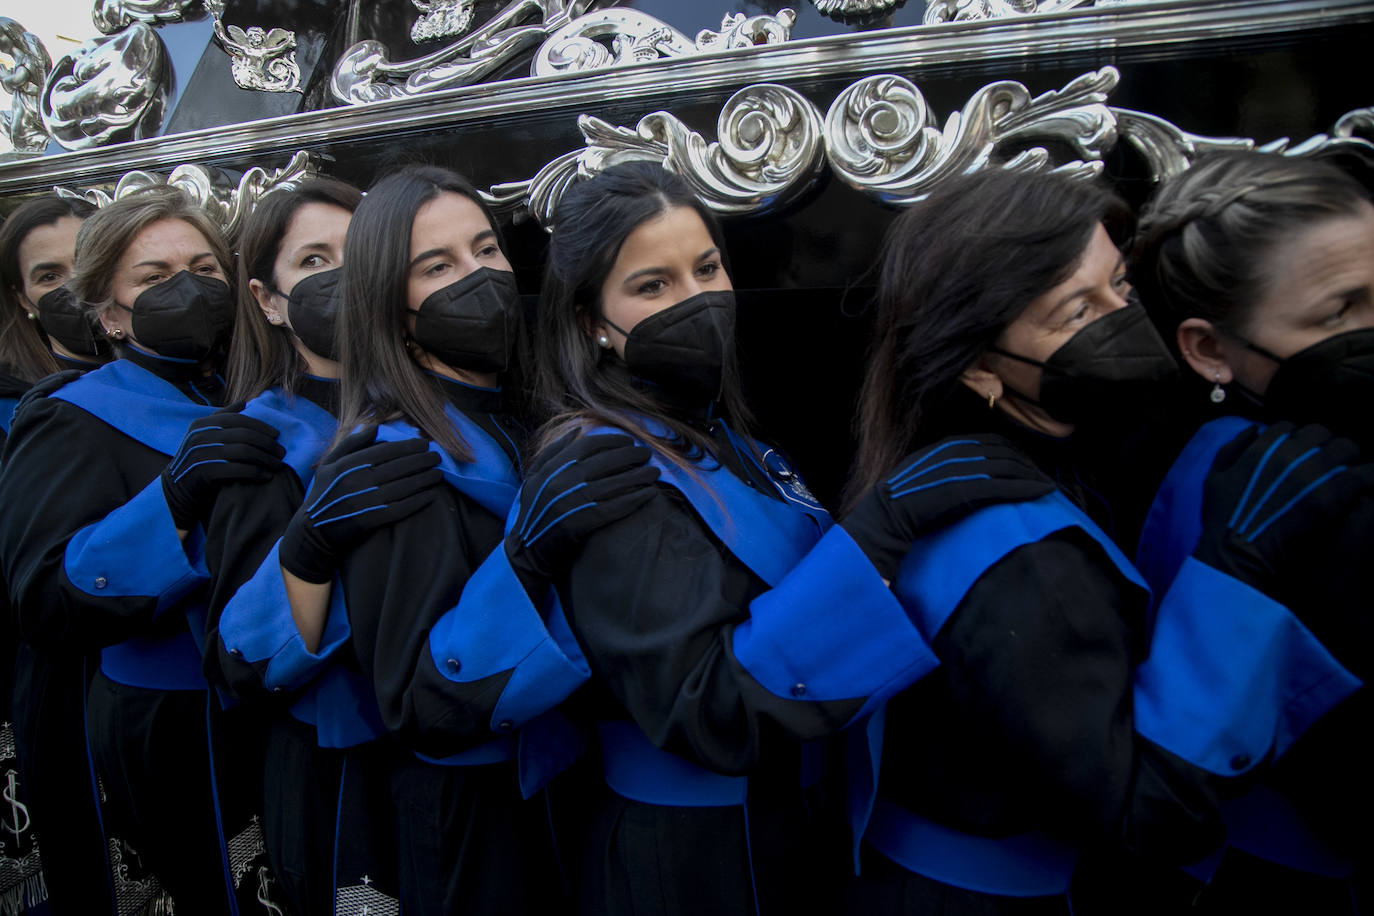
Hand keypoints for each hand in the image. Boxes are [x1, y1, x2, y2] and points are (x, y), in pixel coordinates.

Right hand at [161, 406, 284, 528]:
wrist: (175, 488)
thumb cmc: (196, 459)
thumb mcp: (203, 435)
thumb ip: (222, 418)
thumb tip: (245, 401)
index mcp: (201, 424)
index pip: (238, 419)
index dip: (260, 426)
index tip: (276, 434)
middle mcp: (200, 436)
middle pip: (244, 435)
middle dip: (267, 443)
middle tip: (281, 452)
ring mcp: (202, 454)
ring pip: (244, 452)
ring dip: (265, 458)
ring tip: (277, 464)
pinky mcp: (205, 472)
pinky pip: (238, 469)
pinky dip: (256, 472)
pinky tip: (266, 476)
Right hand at [279, 427, 442, 583]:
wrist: (312, 532)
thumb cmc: (322, 493)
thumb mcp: (328, 464)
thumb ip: (351, 444)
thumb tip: (376, 427)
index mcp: (347, 465)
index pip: (385, 451)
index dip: (407, 447)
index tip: (424, 444)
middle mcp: (357, 481)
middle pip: (398, 467)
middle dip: (422, 461)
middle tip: (437, 457)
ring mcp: (365, 501)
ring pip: (402, 487)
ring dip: (424, 480)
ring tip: (438, 474)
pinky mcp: (371, 520)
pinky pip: (400, 508)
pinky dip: (417, 502)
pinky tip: (430, 496)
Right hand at [505, 432, 659, 594]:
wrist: (526, 549)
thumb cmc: (532, 511)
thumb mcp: (533, 477)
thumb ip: (552, 452)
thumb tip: (577, 431)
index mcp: (552, 467)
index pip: (588, 445)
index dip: (611, 441)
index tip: (628, 441)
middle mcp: (563, 481)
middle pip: (606, 461)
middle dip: (630, 455)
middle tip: (647, 454)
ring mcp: (574, 501)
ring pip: (614, 483)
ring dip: (639, 476)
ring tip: (654, 472)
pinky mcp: (584, 522)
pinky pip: (615, 506)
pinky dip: (635, 499)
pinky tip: (650, 494)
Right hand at [841, 433, 1054, 579]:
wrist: (879, 522)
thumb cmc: (896, 510)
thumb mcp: (921, 482)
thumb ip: (942, 475)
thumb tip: (960, 483)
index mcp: (941, 449)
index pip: (987, 443)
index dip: (1011, 452)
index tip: (1027, 466)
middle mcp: (950, 454)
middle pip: (1000, 452)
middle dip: (1026, 464)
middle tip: (1044, 477)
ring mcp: (955, 471)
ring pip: (1005, 467)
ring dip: (1031, 476)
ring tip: (1048, 486)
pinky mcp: (961, 491)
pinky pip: (1001, 486)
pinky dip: (1025, 488)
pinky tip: (1042, 492)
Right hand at [1196, 422, 1370, 603]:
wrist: (1238, 554)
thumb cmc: (1222, 521)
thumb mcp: (1214, 479)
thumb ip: (1231, 449)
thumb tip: (1253, 430)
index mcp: (1263, 447)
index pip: (1289, 427)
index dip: (1294, 439)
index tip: (1297, 454)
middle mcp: (1290, 453)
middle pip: (1322, 433)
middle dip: (1323, 446)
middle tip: (1325, 466)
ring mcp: (1314, 472)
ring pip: (1347, 449)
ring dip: (1346, 460)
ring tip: (1344, 478)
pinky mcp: (1333, 495)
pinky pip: (1363, 476)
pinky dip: (1363, 481)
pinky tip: (1357, 493)